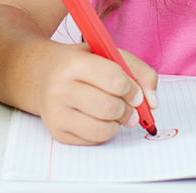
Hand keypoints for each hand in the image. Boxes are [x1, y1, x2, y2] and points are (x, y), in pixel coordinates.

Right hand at [36, 42, 158, 145]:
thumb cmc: (81, 64)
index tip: (135, 93)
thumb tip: (152, 102)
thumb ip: (138, 71)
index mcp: (74, 63)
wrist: (43, 74)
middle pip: (109, 107)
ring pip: (103, 129)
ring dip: (118, 123)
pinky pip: (93, 140)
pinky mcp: (58, 132)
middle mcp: (61, 88)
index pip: (114, 80)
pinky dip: (105, 132)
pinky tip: (99, 118)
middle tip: (129, 106)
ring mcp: (56, 112)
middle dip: (128, 110)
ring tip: (115, 113)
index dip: (132, 89)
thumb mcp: (107, 54)